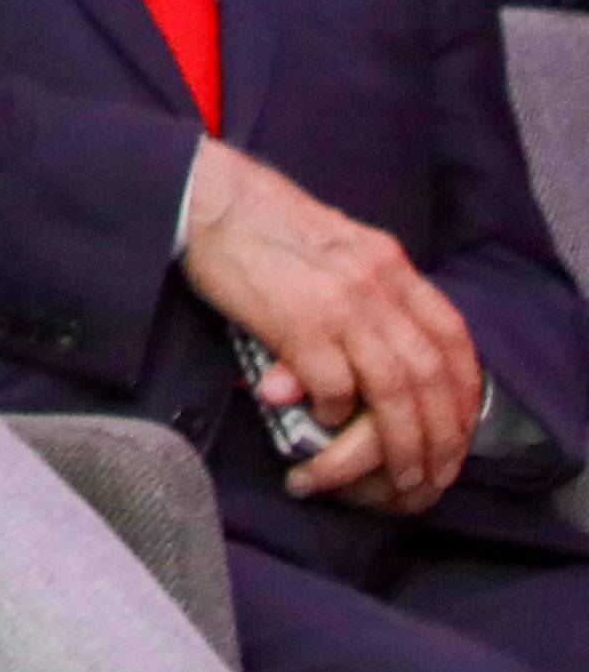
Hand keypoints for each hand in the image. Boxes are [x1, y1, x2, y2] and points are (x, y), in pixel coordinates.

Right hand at [181, 137, 486, 513]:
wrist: (208, 197)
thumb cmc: (263, 223)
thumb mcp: (337, 246)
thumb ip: (368, 289)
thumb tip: (385, 342)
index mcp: (389, 263)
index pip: (452, 337)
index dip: (463, 390)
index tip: (458, 427)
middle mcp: (376, 283)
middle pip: (430, 374)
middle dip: (440, 434)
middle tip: (433, 471)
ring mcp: (341, 303)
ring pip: (395, 391)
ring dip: (400, 442)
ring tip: (397, 474)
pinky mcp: (298, 321)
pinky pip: (335, 385)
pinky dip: (337, 413)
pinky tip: (325, 418)